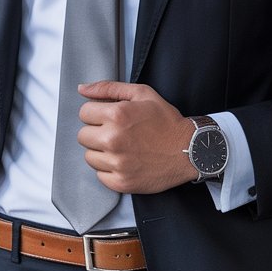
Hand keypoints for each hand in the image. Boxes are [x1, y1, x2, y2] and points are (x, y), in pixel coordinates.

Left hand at [77, 81, 195, 194]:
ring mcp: (117, 163)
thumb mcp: (142, 94)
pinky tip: (125, 161)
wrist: (189, 150)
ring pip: (89, 156)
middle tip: (117, 132)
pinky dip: (109, 169)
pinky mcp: (121, 182)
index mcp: (117, 115)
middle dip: (96, 131)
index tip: (110, 117)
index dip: (97, 113)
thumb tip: (82, 89)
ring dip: (101, 151)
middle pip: (83, 135)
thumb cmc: (166, 121)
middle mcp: (113, 139)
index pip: (84, 113)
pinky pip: (99, 175)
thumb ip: (108, 88)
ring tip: (122, 147)